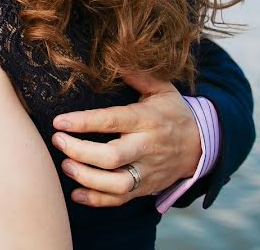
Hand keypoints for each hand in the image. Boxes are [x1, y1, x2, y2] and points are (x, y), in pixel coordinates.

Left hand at [51, 73, 200, 206]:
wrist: (201, 146)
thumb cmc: (172, 113)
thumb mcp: (162, 89)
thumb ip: (138, 76)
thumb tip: (114, 59)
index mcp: (147, 120)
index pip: (112, 121)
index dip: (83, 122)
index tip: (58, 122)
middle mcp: (147, 147)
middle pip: (111, 157)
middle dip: (80, 151)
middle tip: (57, 142)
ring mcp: (147, 171)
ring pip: (116, 183)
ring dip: (86, 178)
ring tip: (65, 166)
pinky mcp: (145, 188)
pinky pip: (121, 200)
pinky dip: (96, 200)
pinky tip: (76, 193)